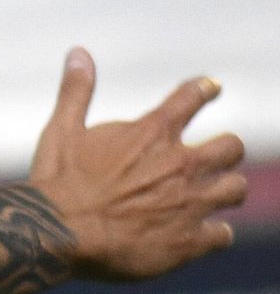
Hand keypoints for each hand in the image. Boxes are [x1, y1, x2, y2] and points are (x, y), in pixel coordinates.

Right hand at [31, 46, 246, 281]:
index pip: (193, 96)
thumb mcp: (61, 131)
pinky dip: (213, 234)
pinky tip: (198, 235)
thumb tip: (78, 52)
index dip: (205, 89)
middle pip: (232, 146)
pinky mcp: (189, 241)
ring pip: (236, 189)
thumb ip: (76, 92)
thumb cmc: (57, 183)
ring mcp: (189, 203)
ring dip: (225, 191)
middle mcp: (180, 165)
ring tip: (210, 198)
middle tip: (212, 160)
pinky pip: (223, 234)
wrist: (57, 234)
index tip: (212, 87)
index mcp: (151, 134)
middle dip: (225, 151)